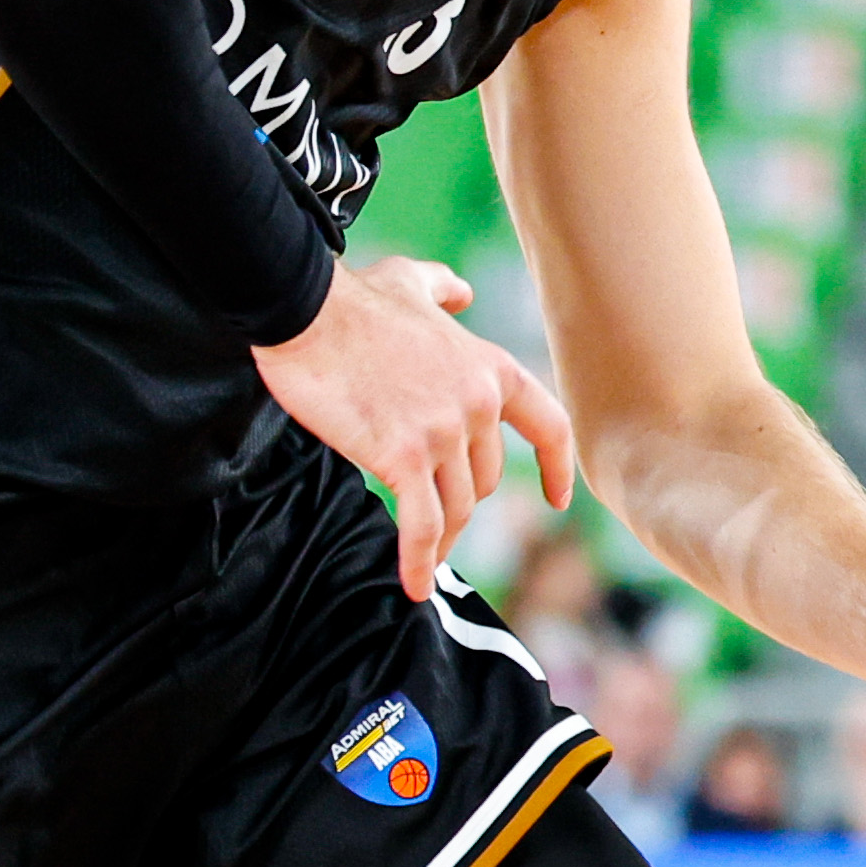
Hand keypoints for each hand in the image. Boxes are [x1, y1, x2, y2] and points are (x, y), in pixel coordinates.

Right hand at [255, 255, 580, 603]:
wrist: (306, 310)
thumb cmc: (354, 298)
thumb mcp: (412, 282)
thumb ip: (445, 290)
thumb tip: (463, 293)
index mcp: (489, 368)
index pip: (548, 426)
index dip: (557, 467)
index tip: (559, 499)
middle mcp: (477, 404)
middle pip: (487, 478)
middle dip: (464, 499)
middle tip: (437, 513)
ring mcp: (443, 433)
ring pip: (456, 506)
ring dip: (442, 537)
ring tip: (425, 555)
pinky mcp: (403, 458)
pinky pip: (421, 524)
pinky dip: (419, 559)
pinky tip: (413, 584)